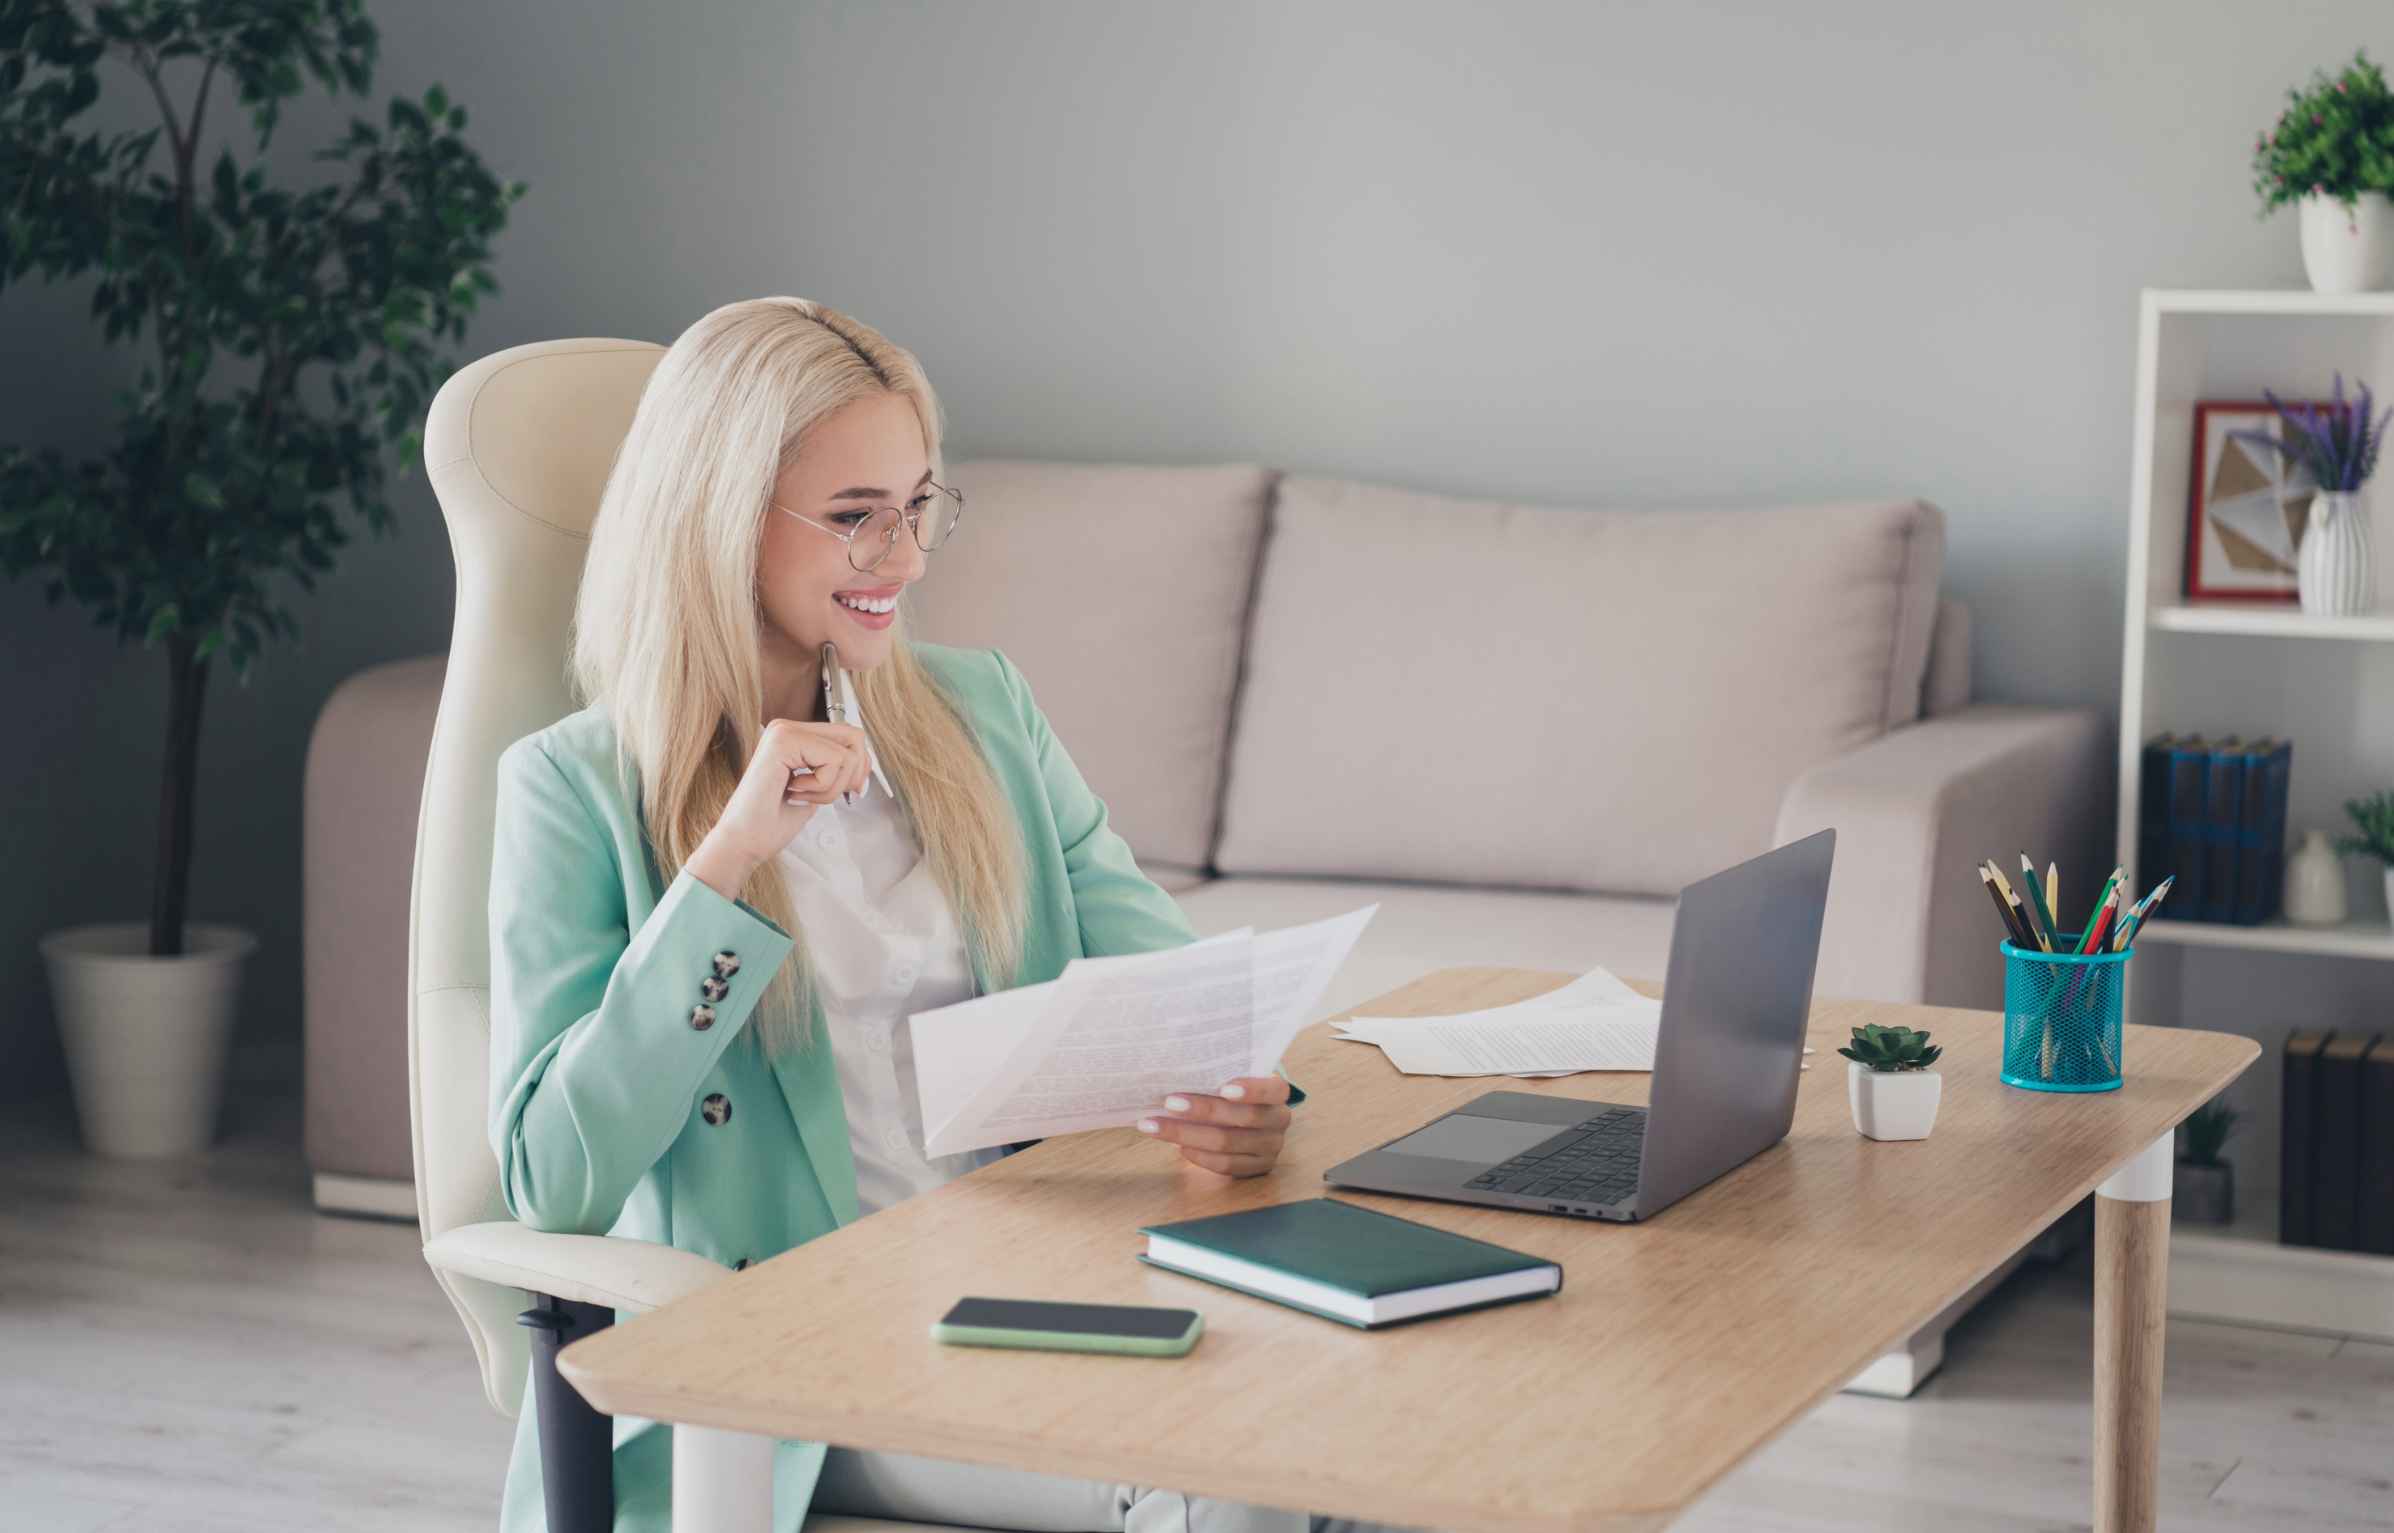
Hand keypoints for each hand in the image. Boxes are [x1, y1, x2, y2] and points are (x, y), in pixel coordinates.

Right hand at [708, 718, 873, 870]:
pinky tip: (793, 792)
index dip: (859, 766)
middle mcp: (786, 727)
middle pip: (854, 736)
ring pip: (847, 752)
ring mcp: (783, 731)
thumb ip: (833, 771)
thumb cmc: (770, 824)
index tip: (849, 791)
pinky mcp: (783, 741)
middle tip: (825, 796)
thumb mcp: (815, 790)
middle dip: (852, 774)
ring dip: (832, 787)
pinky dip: (823, 787)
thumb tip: (861, 764)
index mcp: (792, 736)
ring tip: (801, 796)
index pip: (848, 735)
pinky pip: (834, 760)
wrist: (743, 843)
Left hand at [1136, 1075, 1291, 1177]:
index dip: (1251, 1089)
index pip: (1272, 1089)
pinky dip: (1198, 1155)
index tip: (1222, 1087)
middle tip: (1169, 1103)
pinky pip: (1225, 1165)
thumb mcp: (1234, 1076)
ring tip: (1156, 1126)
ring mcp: (1271, 1147)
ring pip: (1227, 1143)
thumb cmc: (1233, 1091)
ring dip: (1187, 1134)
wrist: (1251, 1121)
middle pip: (1243, 1118)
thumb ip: (1217, 1073)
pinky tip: (1177, 1146)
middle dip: (1203, 1110)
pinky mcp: (1256, 1168)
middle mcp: (1279, 1120)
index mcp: (1278, 1092)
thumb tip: (1174, 1069)